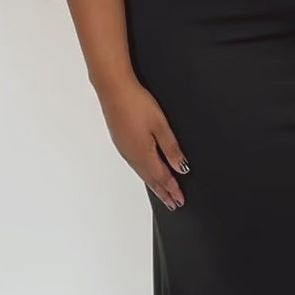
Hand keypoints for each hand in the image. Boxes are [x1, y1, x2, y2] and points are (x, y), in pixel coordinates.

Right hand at [96, 76, 189, 210]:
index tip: (180, 200)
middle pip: (151, 180)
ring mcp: (125, 149)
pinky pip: (136, 165)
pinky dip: (145, 173)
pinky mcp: (121, 142)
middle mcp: (132, 156)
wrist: (113, 89)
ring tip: (163, 193)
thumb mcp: (161, 126)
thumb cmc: (136, 104)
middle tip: (173, 204)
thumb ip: (171, 148)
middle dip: (164, 192)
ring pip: (143, 173)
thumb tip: (181, 167)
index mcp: (143, 154)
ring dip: (155, 184)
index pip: (162, 178)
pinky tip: (147, 172)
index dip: (173, 190)